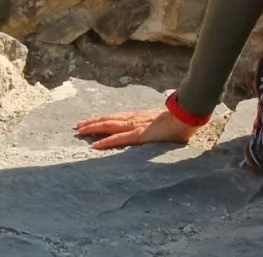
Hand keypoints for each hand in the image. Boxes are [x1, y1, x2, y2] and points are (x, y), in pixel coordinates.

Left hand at [73, 107, 199, 149]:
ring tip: (80, 131)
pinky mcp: (138, 135)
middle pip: (108, 120)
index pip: (116, 118)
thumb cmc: (177, 121)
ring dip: (93, 129)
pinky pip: (119, 138)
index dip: (103, 119)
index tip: (91, 122)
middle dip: (92, 123)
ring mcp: (135, 126)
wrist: (184, 117)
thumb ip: (154, 126)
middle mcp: (133, 119)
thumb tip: (153, 129)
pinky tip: (95, 145)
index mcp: (138, 117)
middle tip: (78, 126)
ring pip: (109, 126)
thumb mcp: (161, 123)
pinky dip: (106, 142)